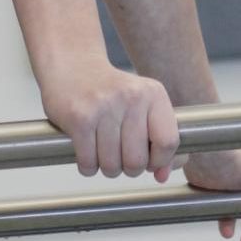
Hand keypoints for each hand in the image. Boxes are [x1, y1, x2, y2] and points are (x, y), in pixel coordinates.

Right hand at [41, 64, 180, 178]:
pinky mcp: (79, 117)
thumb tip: (162, 176)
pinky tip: (87, 153)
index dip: (159, 161)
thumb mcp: (143, 106)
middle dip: (129, 169)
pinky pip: (88, 162)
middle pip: (137, 160)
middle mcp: (131, 98)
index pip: (168, 142)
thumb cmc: (110, 91)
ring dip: (107, 168)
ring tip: (103, 154)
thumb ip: (160, 141)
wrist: (72, 64)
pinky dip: (88, 167)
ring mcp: (104, 107)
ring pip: (112, 165)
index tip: (149, 161)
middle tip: (121, 158)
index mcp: (153, 94)